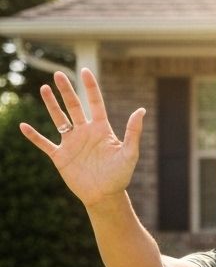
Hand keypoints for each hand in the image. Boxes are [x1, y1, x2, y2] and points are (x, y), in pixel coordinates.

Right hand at [19, 70, 143, 207]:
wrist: (105, 196)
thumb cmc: (120, 176)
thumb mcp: (129, 153)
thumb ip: (133, 132)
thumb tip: (141, 110)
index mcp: (101, 130)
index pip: (95, 103)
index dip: (90, 87)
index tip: (85, 71)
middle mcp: (85, 133)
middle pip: (74, 106)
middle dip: (66, 91)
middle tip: (58, 74)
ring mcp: (72, 143)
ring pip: (59, 119)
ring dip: (51, 105)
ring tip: (44, 88)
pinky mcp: (60, 156)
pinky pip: (44, 143)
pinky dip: (34, 136)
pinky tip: (24, 126)